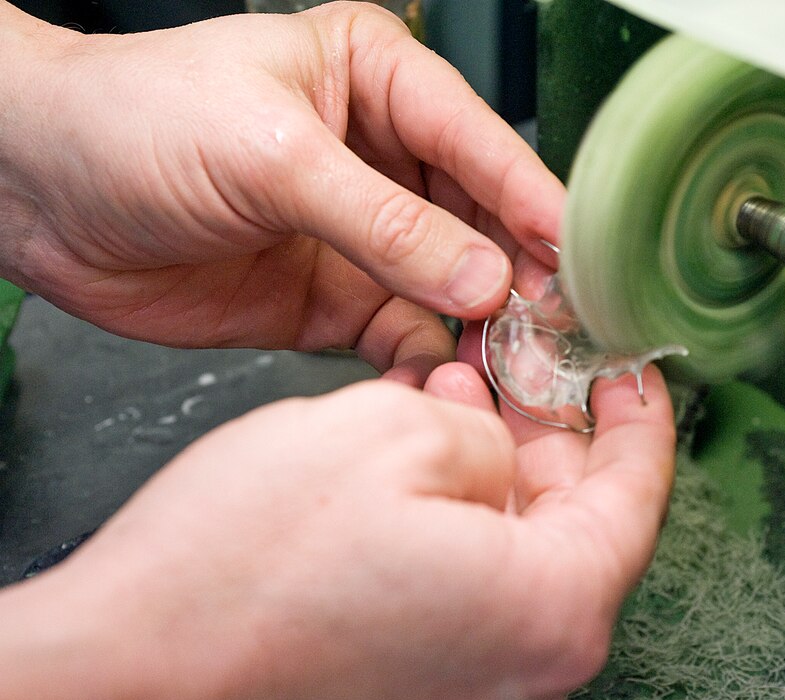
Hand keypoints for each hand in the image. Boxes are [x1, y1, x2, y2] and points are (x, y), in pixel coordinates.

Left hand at [0, 2, 561, 383]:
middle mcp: (385, 158)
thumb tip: (485, 277)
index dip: (533, 199)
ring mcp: (363, 235)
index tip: (577, 255)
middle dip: (519, 272)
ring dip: (483, 325)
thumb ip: (386, 223)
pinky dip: (429, 359)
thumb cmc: (137, 123)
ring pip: (452, 285)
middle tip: (560, 326)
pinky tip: (448, 379)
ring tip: (516, 364)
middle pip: (482, 220)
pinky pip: (405, 333)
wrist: (38, 194)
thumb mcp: (275, 159)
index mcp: (379, 82)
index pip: (481, 141)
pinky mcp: (336, 302)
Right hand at [0, 363, 674, 699]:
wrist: (129, 673)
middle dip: (548, 430)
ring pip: (517, 552)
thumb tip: (495, 449)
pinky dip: (459, 520)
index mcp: (551, 610)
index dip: (638, 415)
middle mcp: (531, 674)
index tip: (628, 369)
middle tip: (519, 362)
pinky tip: (416, 459)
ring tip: (451, 393)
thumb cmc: (244, 565)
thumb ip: (487, 432)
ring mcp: (476, 697)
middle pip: (576, 523)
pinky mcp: (421, 697)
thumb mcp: (393, 429)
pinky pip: (471, 590)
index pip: (637, 494)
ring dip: (494, 468)